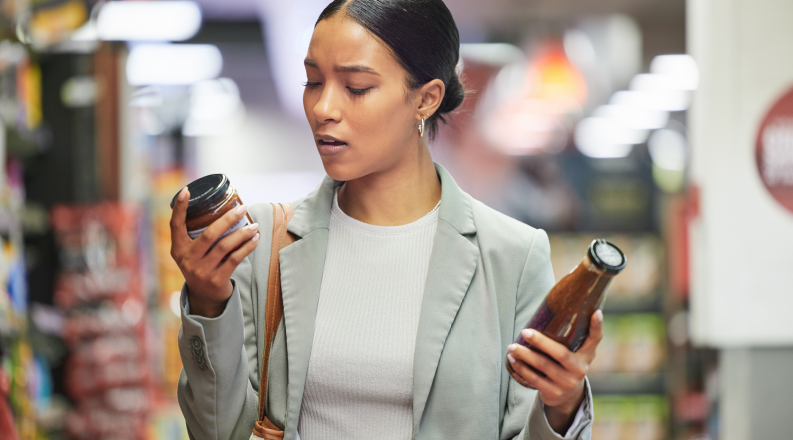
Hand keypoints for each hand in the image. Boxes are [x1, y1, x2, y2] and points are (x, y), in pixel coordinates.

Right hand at [170, 187, 260, 317]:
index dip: (180, 208)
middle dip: (228, 219)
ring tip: (255, 225)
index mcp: (178, 249)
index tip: (186, 190)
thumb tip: (222, 208)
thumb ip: (199, 235)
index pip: (175, 225)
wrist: (205, 297)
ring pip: (225, 246)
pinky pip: (235, 258)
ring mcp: (201, 271)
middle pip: (209, 234)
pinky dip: (247, 247)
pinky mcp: (216, 280)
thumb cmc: (202, 266)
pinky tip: (255, 239)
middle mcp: (187, 260)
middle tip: (243, 207)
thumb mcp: (192, 252)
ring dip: (243, 233)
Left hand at [506, 310, 603, 433]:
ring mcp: (566, 383)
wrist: (567, 397)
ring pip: (543, 366)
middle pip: (560, 354)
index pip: (595, 339)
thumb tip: (561, 304)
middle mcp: (579, 370)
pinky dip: (521, 368)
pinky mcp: (553, 393)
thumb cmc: (568, 365)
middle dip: (541, 342)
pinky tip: (512, 359)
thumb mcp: (577, 352)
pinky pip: (534, 379)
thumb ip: (574, 335)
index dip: (597, 326)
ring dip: (524, 355)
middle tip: (524, 331)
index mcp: (586, 356)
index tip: (597, 313)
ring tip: (512, 346)